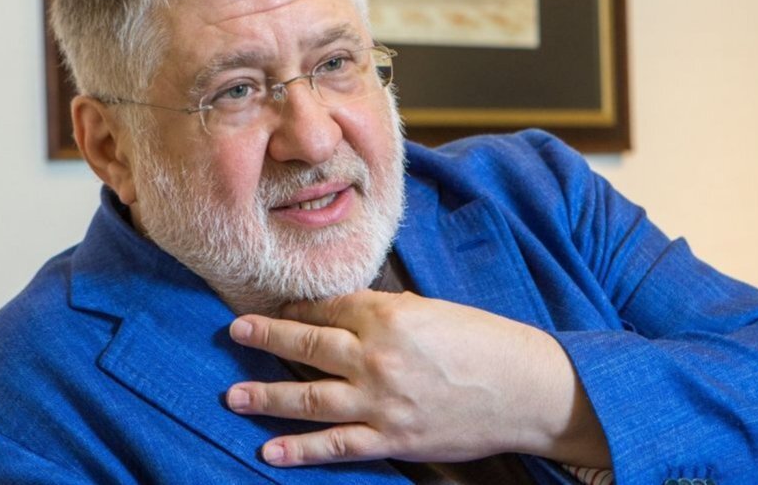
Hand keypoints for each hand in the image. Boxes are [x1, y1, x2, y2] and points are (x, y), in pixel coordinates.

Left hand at [224, 291, 608, 467]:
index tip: (280, 307)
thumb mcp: (434, 311)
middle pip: (308, 344)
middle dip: (267, 336)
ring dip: (266, 395)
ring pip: (309, 396)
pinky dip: (300, 449)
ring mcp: (381, 401)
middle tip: (235, 330)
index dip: (301, 307)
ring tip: (233, 395)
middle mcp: (377, 356)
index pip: (330, 307)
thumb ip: (388, 312)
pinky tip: (270, 449)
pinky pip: (336, 445)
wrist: (524, 390)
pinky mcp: (391, 438)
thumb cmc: (485, 342)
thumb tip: (349, 312)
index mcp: (390, 315)